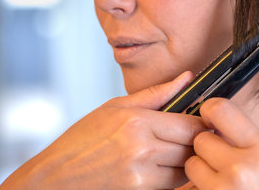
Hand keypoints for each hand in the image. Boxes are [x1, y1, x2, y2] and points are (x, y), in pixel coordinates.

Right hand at [0, 71, 206, 189]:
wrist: (56, 177)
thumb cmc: (80, 141)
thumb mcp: (114, 108)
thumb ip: (155, 94)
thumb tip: (186, 79)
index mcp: (136, 121)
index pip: (190, 124)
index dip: (202, 124)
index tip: (202, 123)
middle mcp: (141, 148)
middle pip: (193, 147)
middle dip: (196, 143)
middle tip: (190, 139)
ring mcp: (141, 174)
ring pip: (186, 169)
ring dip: (186, 162)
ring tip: (172, 153)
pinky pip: (172, 186)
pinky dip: (173, 178)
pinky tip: (159, 168)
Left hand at [184, 98, 258, 189]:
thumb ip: (243, 138)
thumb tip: (210, 114)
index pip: (220, 109)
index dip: (209, 112)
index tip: (209, 119)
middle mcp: (242, 169)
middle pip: (200, 139)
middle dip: (207, 150)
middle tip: (222, 164)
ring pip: (191, 164)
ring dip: (199, 172)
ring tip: (219, 183)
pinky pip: (188, 187)